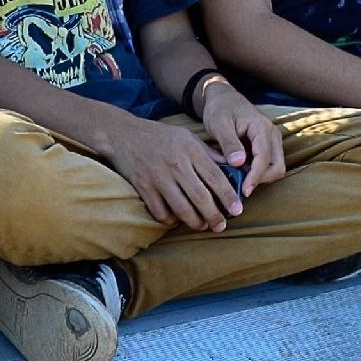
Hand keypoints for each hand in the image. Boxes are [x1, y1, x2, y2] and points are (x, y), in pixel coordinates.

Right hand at [100, 116, 242, 232]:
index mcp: (190, 150)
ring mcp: (158, 178)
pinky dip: (171, 220)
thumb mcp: (187, 137)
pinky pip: (161, 212)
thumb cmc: (160, 136)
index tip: (238, 210)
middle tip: (221, 226)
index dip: (228, 196)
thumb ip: (209, 153)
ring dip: (195, 222)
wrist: (123, 135)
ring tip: (203, 226)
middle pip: (200, 197)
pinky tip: (178, 220)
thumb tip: (234, 167)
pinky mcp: (144, 188)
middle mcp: (176, 164)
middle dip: (214, 216)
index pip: (215, 177)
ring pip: (182, 209)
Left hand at [197, 79, 286, 194]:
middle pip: (277, 167)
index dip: (255, 177)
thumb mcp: (219, 124)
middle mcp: (272, 134)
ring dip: (260, 177)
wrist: (223, 98)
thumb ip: (229, 143)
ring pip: (276, 168)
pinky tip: (241, 174)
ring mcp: (272, 140)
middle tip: (240, 187)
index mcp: (262, 128)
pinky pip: (269, 164)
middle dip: (261, 180)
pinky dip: (258, 173)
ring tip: (239, 179)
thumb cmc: (220, 109)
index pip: (264, 159)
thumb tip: (239, 163)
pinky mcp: (268, 145)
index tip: (243, 191)